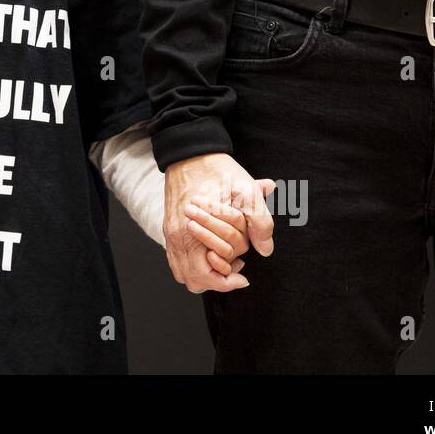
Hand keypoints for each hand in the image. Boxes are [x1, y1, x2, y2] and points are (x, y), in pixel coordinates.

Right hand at [163, 152, 275, 293]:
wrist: (190, 153)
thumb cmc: (219, 171)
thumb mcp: (247, 191)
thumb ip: (260, 221)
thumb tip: (265, 250)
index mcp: (194, 230)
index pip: (208, 275)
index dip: (229, 280)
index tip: (244, 273)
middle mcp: (178, 236)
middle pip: (194, 280)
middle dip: (218, 279)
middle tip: (236, 267)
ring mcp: (171, 233)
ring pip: (183, 273)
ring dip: (205, 274)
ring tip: (224, 261)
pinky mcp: (169, 228)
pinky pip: (176, 260)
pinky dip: (192, 264)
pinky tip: (209, 252)